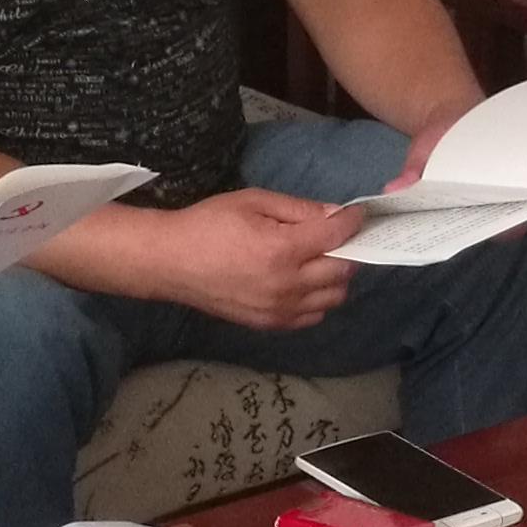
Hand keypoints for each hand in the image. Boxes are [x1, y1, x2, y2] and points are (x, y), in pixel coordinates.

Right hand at [142, 188, 365, 331]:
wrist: (170, 262)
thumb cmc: (208, 224)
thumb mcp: (253, 202)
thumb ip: (297, 209)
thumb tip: (333, 214)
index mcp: (282, 250)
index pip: (336, 236)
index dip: (352, 222)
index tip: (356, 214)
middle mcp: (286, 285)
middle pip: (343, 270)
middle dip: (348, 249)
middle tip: (338, 236)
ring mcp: (279, 309)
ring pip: (333, 297)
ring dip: (335, 277)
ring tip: (319, 259)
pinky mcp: (269, 324)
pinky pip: (312, 316)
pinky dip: (318, 299)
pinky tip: (303, 282)